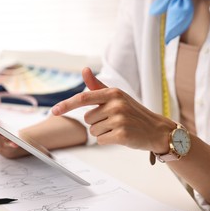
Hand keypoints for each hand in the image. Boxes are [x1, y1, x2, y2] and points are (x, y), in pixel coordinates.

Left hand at [51, 67, 174, 152]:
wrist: (156, 130)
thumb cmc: (133, 112)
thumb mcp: (116, 97)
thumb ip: (97, 86)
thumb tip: (84, 70)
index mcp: (113, 93)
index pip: (83, 98)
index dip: (66, 105)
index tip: (54, 111)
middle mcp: (116, 104)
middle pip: (88, 119)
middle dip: (97, 122)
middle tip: (114, 121)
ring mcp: (119, 119)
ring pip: (93, 131)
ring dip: (103, 132)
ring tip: (119, 128)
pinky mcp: (122, 135)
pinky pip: (100, 140)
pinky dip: (107, 140)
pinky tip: (120, 136)